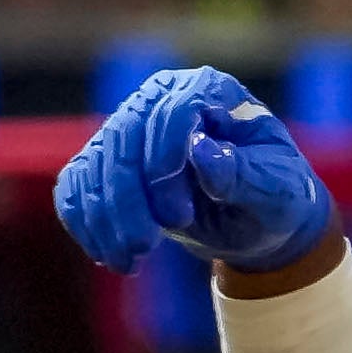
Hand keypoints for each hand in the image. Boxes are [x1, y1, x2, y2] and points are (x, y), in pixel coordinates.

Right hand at [54, 65, 338, 284]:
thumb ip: (243, 173)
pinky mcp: (110, 162)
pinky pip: (76, 183)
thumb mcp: (274, 192)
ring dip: (105, 217)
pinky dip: (85, 222)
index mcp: (210, 92)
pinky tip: (109, 254)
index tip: (178, 216)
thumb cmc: (274, 197)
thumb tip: (202, 150)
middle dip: (128, 198)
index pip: (171, 109)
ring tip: (129, 260)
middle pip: (123, 136)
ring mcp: (132, 128)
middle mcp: (164, 99)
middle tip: (146, 246)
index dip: (165, 161)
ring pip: (95, 162)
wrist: (255, 220)